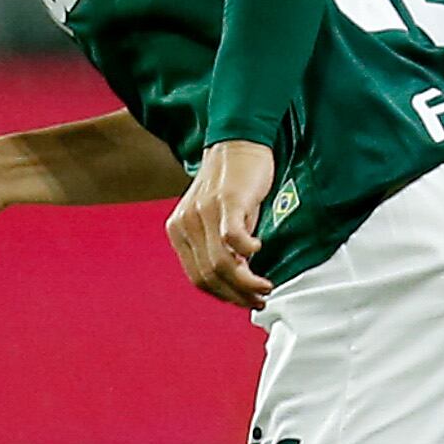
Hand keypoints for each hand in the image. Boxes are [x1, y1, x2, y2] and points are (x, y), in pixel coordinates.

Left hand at [167, 139, 276, 310]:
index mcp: (179, 230)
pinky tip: (259, 249)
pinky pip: (233, 239)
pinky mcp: (226, 201)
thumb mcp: (215, 219)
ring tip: (265, 286)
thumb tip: (237, 280)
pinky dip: (247, 251)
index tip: (242, 300)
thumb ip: (218, 247)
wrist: (237, 142)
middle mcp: (187, 223)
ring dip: (246, 282)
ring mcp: (204, 212)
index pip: (197, 277)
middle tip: (259, 299)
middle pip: (209, 275)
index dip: (222, 295)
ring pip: (222, 264)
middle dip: (237, 295)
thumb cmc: (231, 183)